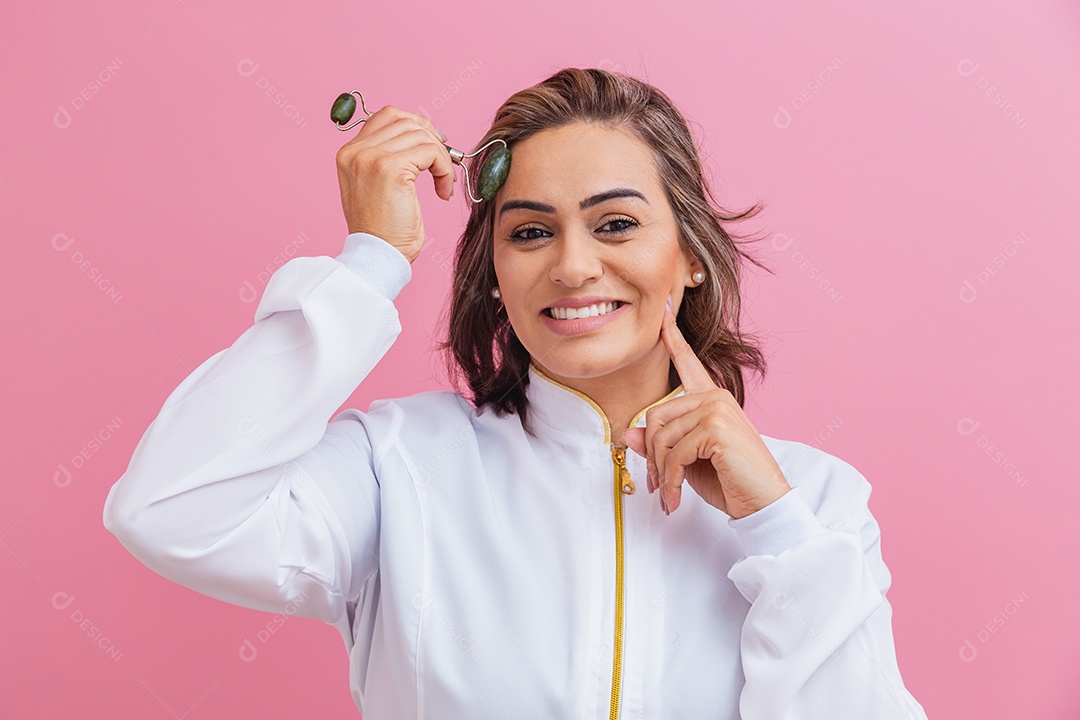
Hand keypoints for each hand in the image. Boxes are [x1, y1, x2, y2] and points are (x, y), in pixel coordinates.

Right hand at [334, 105, 455, 263]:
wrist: (378, 256)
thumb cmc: (383, 230)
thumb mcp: (377, 186)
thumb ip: (387, 157)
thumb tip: (421, 136)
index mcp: (349, 153)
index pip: (387, 116)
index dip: (416, 125)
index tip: (433, 144)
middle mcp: (355, 151)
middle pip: (406, 121)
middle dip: (433, 139)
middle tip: (444, 164)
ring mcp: (371, 157)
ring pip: (421, 135)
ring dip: (441, 158)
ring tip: (443, 183)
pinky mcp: (391, 168)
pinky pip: (431, 152)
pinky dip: (444, 170)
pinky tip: (442, 192)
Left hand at [621, 296, 790, 517]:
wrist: (764, 503)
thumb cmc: (730, 482)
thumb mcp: (686, 462)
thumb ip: (660, 444)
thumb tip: (628, 433)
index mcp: (711, 399)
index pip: (687, 362)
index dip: (672, 336)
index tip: (663, 310)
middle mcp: (714, 397)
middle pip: (655, 415)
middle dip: (651, 456)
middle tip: (656, 484)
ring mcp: (716, 409)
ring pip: (661, 436)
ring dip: (660, 473)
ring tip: (668, 494)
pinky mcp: (716, 428)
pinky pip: (674, 454)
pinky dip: (670, 481)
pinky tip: (676, 497)